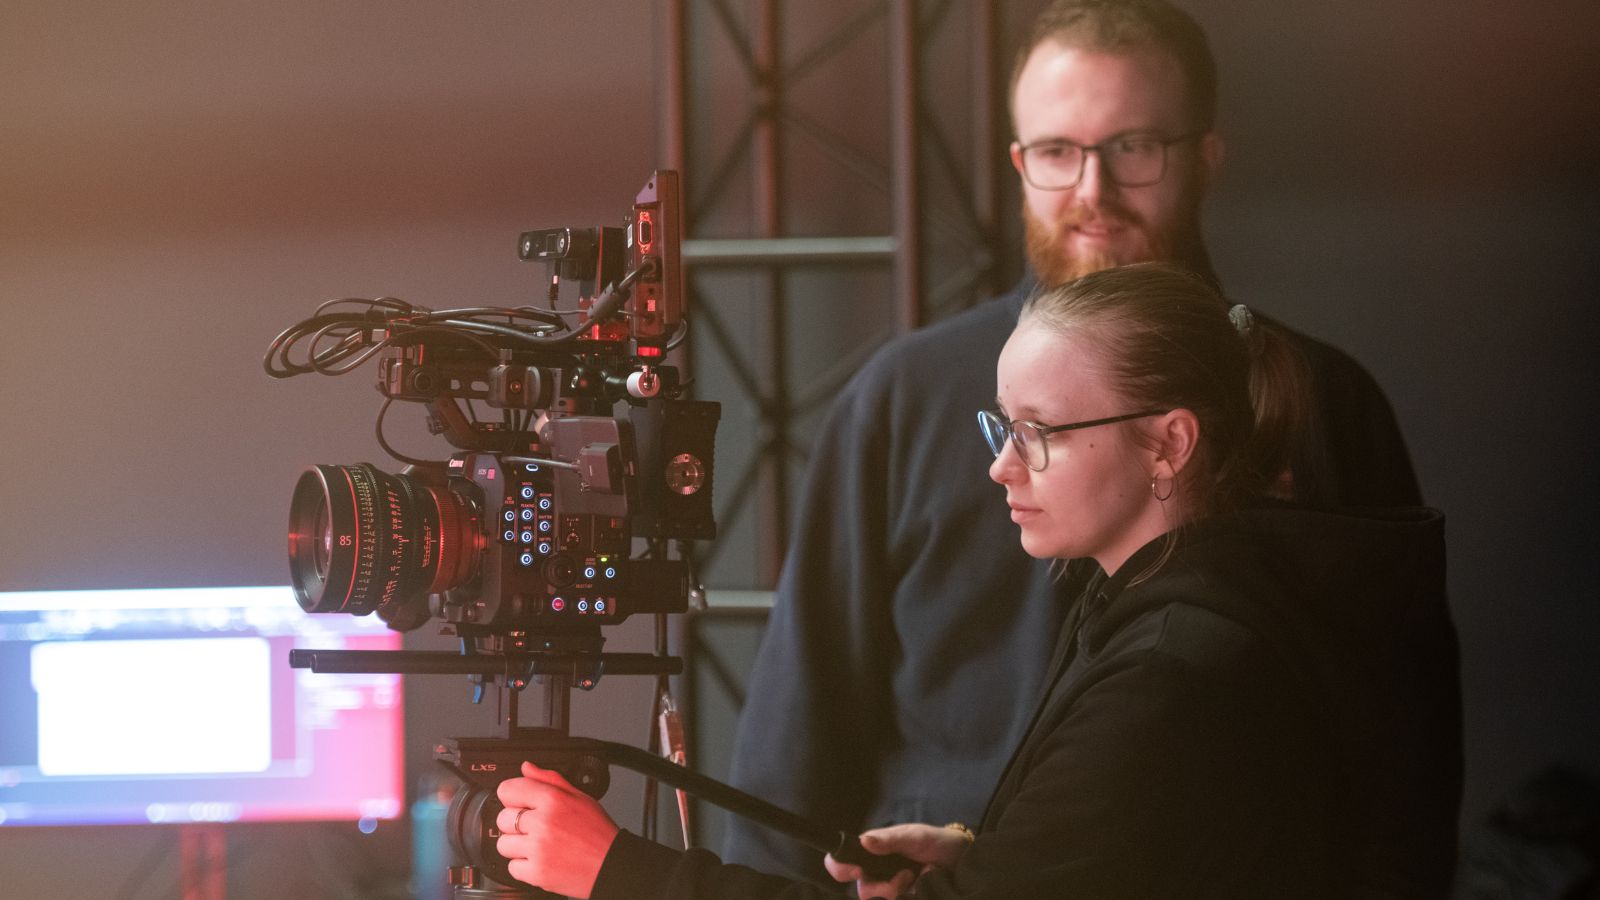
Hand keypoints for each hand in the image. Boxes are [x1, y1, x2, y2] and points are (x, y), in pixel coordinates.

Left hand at [495, 761, 619, 899]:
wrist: (610, 864)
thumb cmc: (598, 832)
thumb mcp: (579, 797)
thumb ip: (549, 780)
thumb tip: (527, 768)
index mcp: (553, 800)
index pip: (507, 790)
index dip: (513, 797)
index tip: (520, 803)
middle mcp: (543, 823)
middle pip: (502, 818)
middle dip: (515, 823)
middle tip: (534, 828)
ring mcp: (538, 849)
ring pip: (503, 844)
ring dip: (517, 846)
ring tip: (537, 845)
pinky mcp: (536, 873)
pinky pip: (511, 867)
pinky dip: (523, 866)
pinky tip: (540, 860)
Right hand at [823, 823, 973, 899]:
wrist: (965, 860)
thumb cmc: (937, 842)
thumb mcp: (915, 836)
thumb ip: (890, 840)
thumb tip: (864, 841)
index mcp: (873, 851)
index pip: (842, 861)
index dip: (840, 868)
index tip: (856, 871)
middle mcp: (878, 871)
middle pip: (863, 889)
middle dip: (881, 887)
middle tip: (903, 876)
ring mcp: (892, 887)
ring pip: (880, 899)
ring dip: (896, 891)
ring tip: (915, 878)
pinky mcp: (906, 898)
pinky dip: (909, 897)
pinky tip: (922, 886)